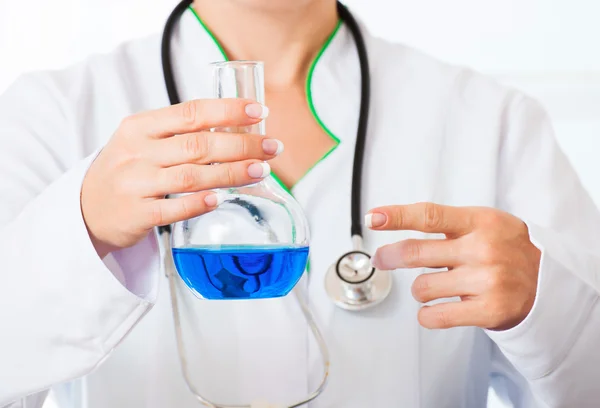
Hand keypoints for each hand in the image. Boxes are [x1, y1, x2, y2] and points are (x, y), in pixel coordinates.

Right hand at [82, 99, 280, 256]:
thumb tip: (237, 126)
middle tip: (273, 147)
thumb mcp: (142, 140)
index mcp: (140, 126)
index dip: (228, 111)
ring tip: (262, 170)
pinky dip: (199, 204)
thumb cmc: (128, 169)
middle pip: (198, 145)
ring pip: (191, 176)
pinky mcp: (136, 214)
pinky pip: (173, 209)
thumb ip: (179, 133)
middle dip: (242, 145)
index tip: (260, 111)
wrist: (86, 208)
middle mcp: (136, 152)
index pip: (191, 112)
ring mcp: (135, 184)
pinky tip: (221, 199)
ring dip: (232, 173)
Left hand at [366, 203, 540, 330]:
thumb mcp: (484, 223)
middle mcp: (483, 249)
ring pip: (422, 287)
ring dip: (420, 289)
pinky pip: (435, 316)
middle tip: (381, 259)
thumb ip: (446, 224)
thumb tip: (393, 223)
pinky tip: (433, 309)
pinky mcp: (489, 310)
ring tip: (436, 287)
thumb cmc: (505, 248)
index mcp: (480, 222)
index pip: (429, 216)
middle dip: (390, 256)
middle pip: (415, 253)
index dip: (397, 216)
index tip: (373, 217)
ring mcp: (487, 280)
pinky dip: (427, 314)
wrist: (548, 281)